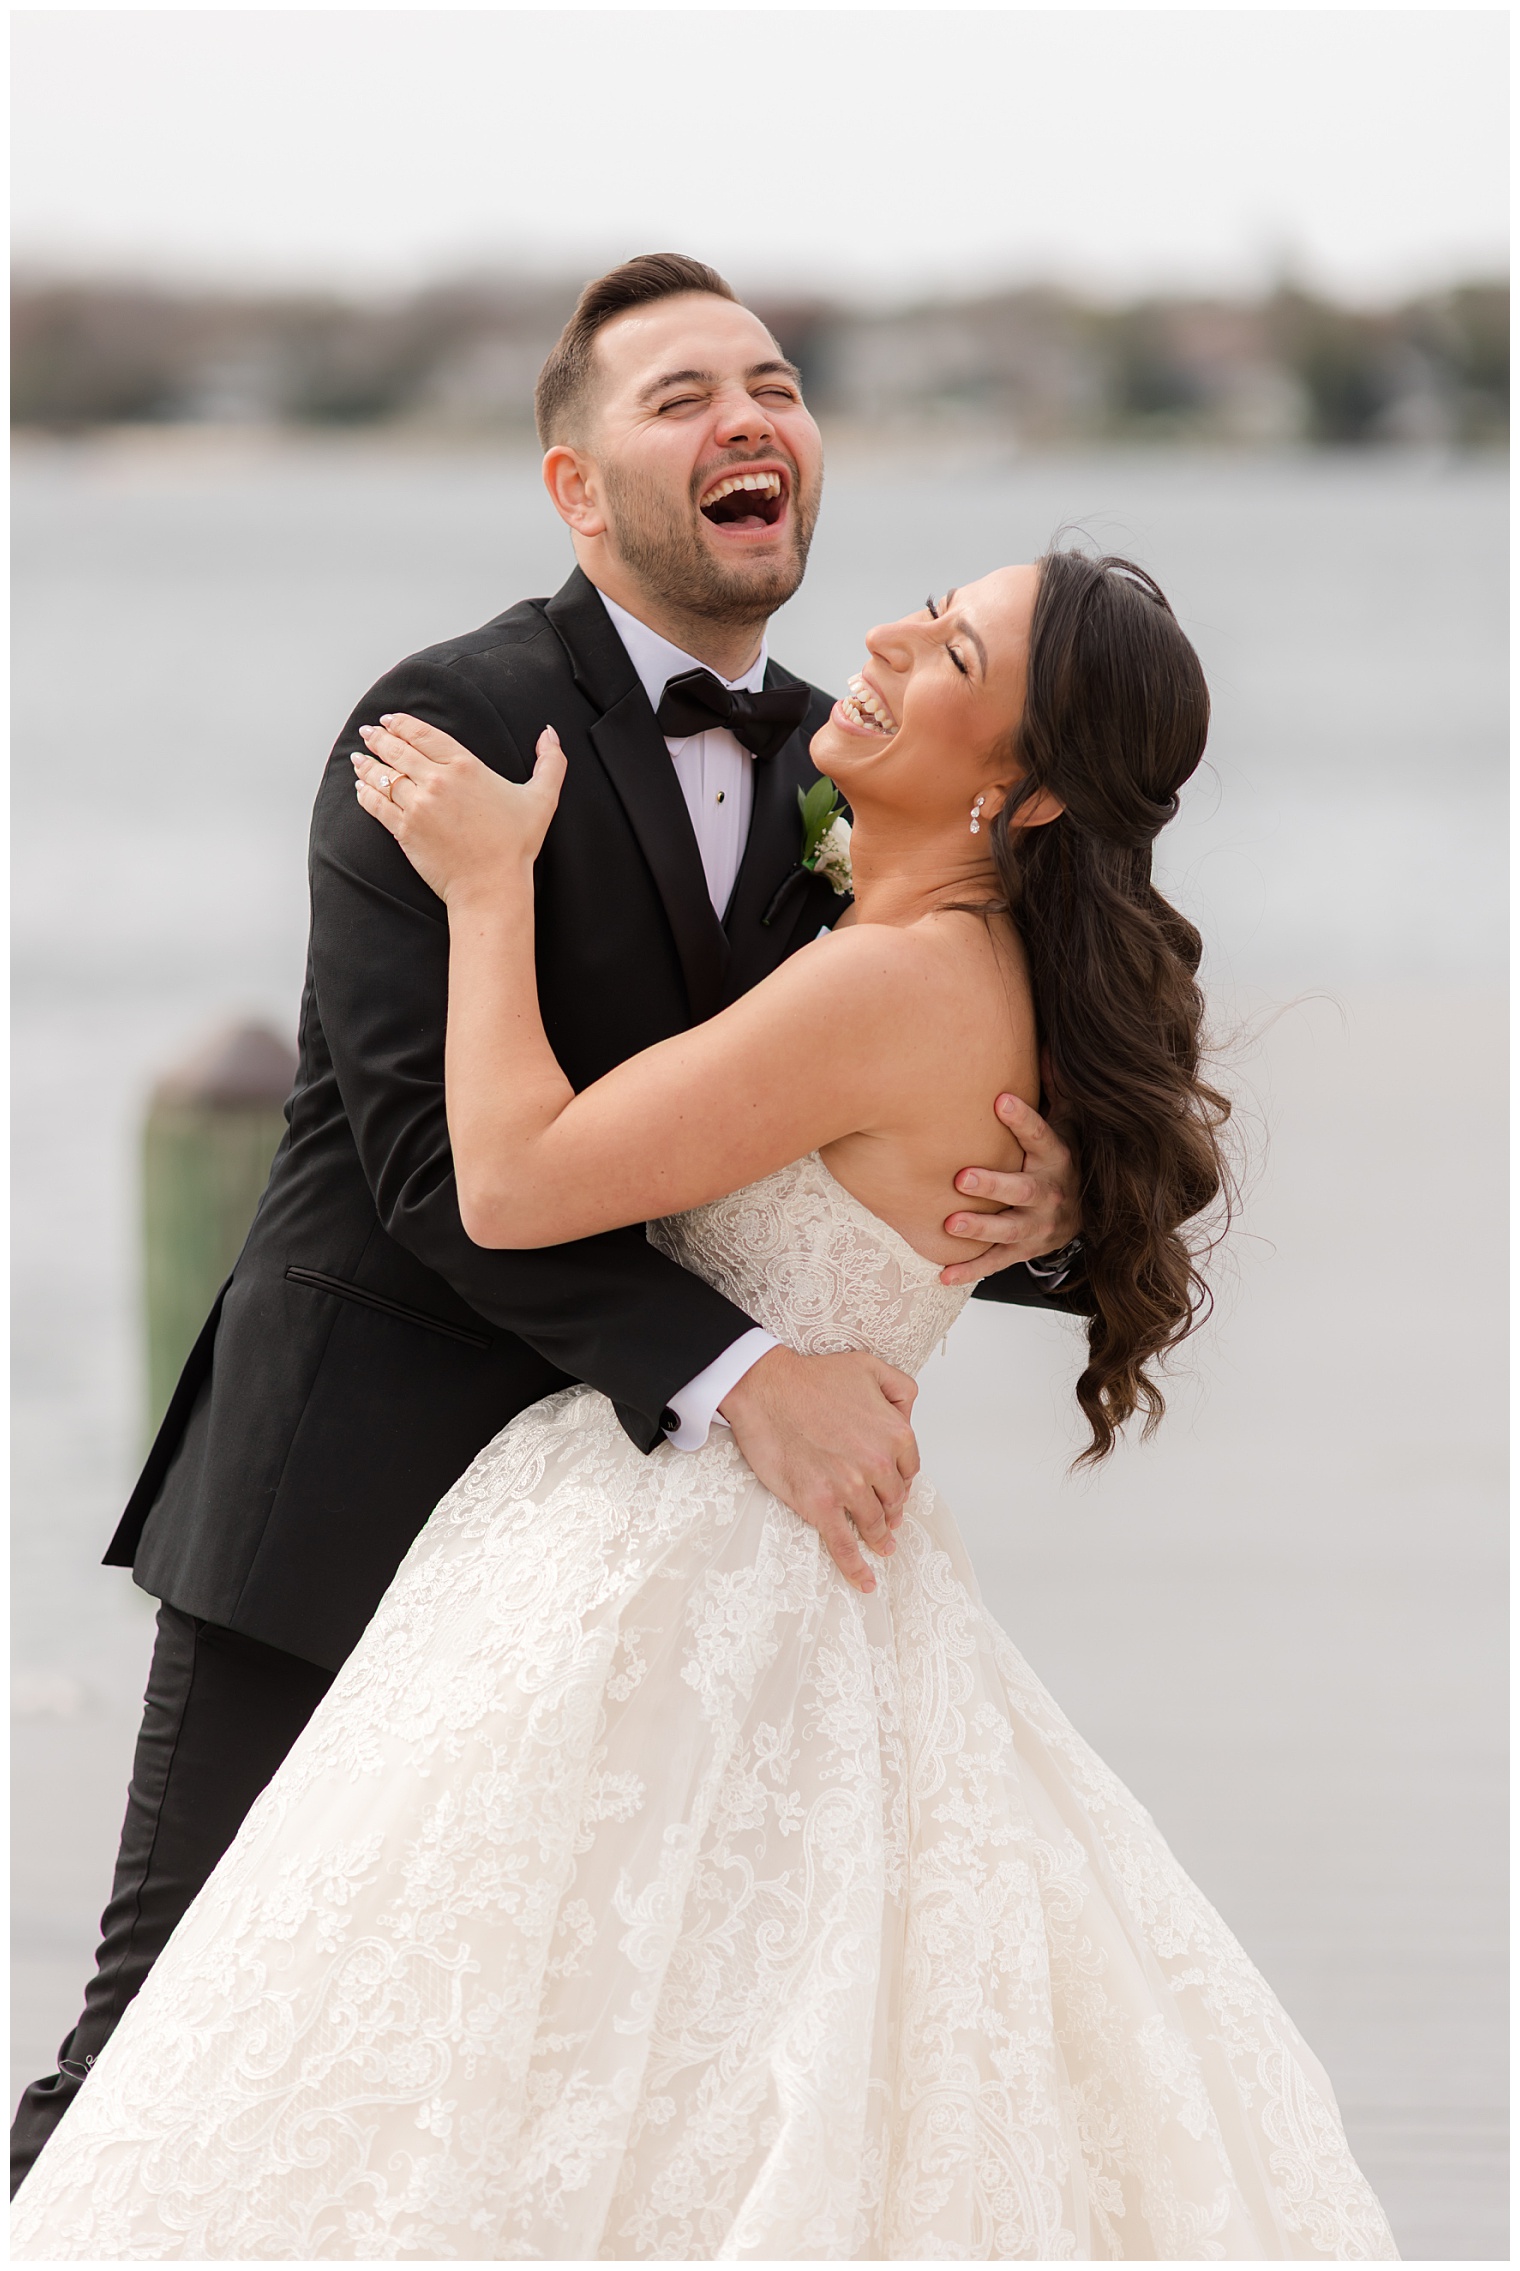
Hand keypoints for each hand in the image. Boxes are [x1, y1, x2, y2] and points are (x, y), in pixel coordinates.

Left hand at [353, 716, 565, 903]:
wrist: (491, 885)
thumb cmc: (516, 845)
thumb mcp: (542, 798)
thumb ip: (551, 762)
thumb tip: (550, 733)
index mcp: (466, 766)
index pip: (424, 734)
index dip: (403, 724)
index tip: (390, 720)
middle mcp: (437, 781)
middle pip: (398, 750)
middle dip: (379, 738)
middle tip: (368, 732)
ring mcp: (418, 806)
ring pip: (384, 776)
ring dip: (368, 765)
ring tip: (358, 757)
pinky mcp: (405, 830)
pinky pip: (377, 805)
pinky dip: (366, 794)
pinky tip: (361, 788)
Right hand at [718, 1346, 919, 1594]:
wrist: (766, 1388)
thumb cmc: (811, 1378)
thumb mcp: (869, 1367)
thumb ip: (901, 1390)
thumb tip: (909, 1416)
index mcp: (895, 1434)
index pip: (908, 1470)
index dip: (899, 1481)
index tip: (893, 1490)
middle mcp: (878, 1464)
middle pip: (893, 1499)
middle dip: (890, 1509)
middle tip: (886, 1518)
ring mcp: (850, 1487)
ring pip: (873, 1523)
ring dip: (878, 1536)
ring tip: (880, 1545)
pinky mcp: (820, 1505)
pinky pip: (843, 1544)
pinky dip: (855, 1567)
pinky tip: (864, 1581)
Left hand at [940, 1091, 1080, 1287]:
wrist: (1084, 1217)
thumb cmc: (1060, 1162)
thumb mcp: (1068, 1127)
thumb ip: (1056, 1093)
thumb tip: (1047, 1048)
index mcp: (1056, 1158)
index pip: (1041, 1136)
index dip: (1023, 1119)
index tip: (1001, 1100)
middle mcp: (1048, 1193)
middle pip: (1022, 1190)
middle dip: (994, 1185)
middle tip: (963, 1176)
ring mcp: (1035, 1226)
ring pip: (1008, 1229)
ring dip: (979, 1229)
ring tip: (950, 1224)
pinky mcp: (1022, 1250)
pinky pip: (995, 1262)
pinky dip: (970, 1271)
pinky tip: (943, 1275)